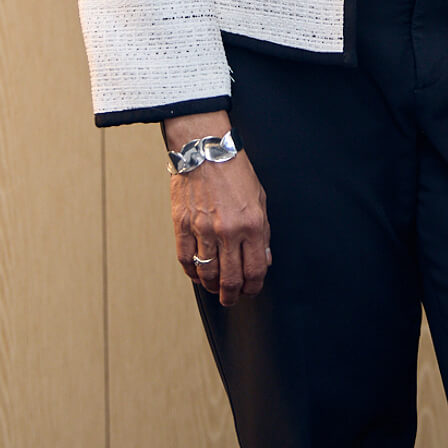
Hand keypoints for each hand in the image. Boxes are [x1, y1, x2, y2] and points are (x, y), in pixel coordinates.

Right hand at [163, 114, 270, 305]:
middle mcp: (228, 231)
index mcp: (252, 224)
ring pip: (207, 274)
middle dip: (232, 295)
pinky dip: (192, 273)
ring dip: (213, 287)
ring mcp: (203, 230)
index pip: (255, 270)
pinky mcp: (183, 226)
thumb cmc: (233, 169)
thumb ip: (263, 232)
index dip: (254, 286)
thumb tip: (264, 259)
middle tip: (232, 298)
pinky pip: (186, 261)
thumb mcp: (259, 198)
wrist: (205, 148)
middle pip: (230, 279)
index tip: (251, 289)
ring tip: (216, 287)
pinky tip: (198, 274)